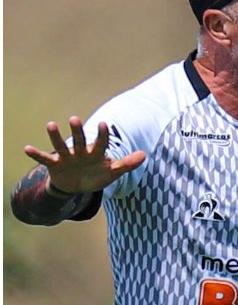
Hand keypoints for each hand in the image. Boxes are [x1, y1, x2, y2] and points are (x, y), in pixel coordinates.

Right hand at [23, 116, 145, 194]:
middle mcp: (81, 152)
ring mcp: (67, 158)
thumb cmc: (97, 175)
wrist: (78, 186)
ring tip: (50, 124)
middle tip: (74, 118)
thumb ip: (126, 164)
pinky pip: (45, 159)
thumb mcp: (112, 172)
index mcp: (96, 153)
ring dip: (55, 136)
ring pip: (61, 146)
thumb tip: (144, 155)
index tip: (105, 124)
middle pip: (79, 140)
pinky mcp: (55, 165)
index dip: (102, 135)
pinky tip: (26, 148)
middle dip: (77, 131)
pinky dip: (37, 154)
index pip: (100, 143)